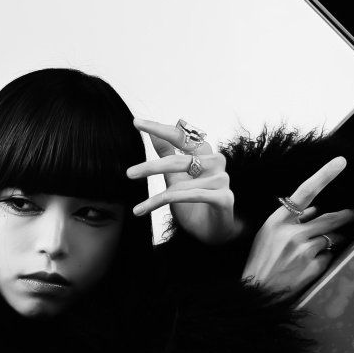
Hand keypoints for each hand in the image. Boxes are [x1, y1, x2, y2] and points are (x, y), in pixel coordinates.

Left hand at [129, 118, 236, 243]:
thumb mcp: (176, 177)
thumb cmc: (195, 203)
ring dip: (155, 197)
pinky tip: (145, 209)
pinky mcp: (224, 198)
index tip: (136, 122)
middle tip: (129, 174)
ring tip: (137, 209)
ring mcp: (222, 180)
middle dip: (151, 167)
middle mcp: (216, 162)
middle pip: (179, 159)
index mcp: (205, 154)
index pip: (182, 136)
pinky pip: (191, 196)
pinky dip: (166, 203)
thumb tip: (152, 133)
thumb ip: (167, 154)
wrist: (215, 231)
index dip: (159, 128)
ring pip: (181, 184)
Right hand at [242, 156, 353, 296]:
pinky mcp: (312, 268)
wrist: (256, 293)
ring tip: (320, 249)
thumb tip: (315, 209)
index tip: (341, 161)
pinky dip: (324, 258)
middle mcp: (291, 234)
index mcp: (277, 222)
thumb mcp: (267, 236)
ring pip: (332, 238)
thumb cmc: (260, 263)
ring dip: (333, 240)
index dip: (324, 175)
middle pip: (330, 217)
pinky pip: (328, 256)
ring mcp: (303, 251)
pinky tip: (310, 265)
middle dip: (347, 215)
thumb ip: (290, 220)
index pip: (305, 192)